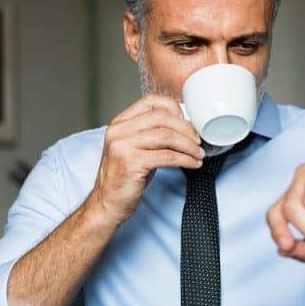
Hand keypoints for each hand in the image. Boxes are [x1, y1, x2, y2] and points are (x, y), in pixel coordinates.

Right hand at [89, 94, 204, 224]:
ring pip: (166, 135)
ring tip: (199, 154)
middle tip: (198, 141)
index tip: (188, 123)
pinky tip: (193, 164)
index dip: (174, 109)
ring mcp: (123, 146)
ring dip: (188, 145)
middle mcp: (119, 130)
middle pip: (162, 117)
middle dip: (186, 128)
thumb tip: (184, 125)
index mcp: (120, 123)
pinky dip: (185, 159)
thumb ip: (152, 134)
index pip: (151, 101)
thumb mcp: (135, 149)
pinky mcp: (131, 163)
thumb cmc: (125, 178)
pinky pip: (166, 156)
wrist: (106, 204)